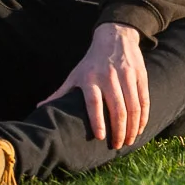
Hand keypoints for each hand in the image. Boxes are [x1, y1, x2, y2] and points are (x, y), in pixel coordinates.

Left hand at [38, 22, 149, 149]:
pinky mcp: (140, 77)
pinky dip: (143, 117)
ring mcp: (127, 77)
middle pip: (117, 108)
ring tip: (128, 141)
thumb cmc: (91, 62)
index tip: (99, 136)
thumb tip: (40, 107)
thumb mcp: (75, 75)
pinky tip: (139, 129)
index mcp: (90, 78)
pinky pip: (144, 101)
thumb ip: (61, 93)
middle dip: (119, 130)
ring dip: (133, 127)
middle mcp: (109, 77)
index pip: (94, 102)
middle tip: (117, 146)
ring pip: (133, 107)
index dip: (96, 120)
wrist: (114, 37)